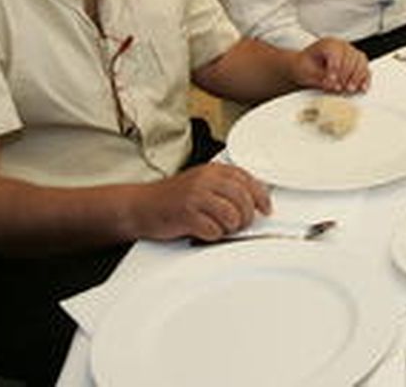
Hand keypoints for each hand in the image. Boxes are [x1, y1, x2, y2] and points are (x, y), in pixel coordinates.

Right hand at [133, 163, 271, 241]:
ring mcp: (195, 197)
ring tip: (221, 229)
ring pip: (232, 215)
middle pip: (243, 199)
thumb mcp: (200, 182)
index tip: (266, 209)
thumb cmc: (171, 198)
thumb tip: (254, 200)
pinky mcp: (186, 215)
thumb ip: (224, 187)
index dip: (261, 196)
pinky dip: (213, 236)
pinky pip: (213, 230)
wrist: (139, 206)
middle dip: (247, 216)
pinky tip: (204, 232)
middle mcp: (205, 180)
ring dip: (230, 228)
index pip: (247, 180)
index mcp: (212, 170)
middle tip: (241, 225)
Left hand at [293, 38, 368, 93]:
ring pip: (361, 61)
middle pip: (351, 57)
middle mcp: (341, 45)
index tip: (331, 81)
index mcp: (328, 43)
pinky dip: (365, 78)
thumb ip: (322, 76)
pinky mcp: (356, 62)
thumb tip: (334, 83)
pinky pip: (365, 68)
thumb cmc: (305, 66)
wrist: (304, 66)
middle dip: (346, 75)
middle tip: (339, 87)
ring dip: (357, 77)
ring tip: (349, 88)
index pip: (336, 53)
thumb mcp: (307, 71)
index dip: (335, 68)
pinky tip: (362, 87)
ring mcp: (350, 53)